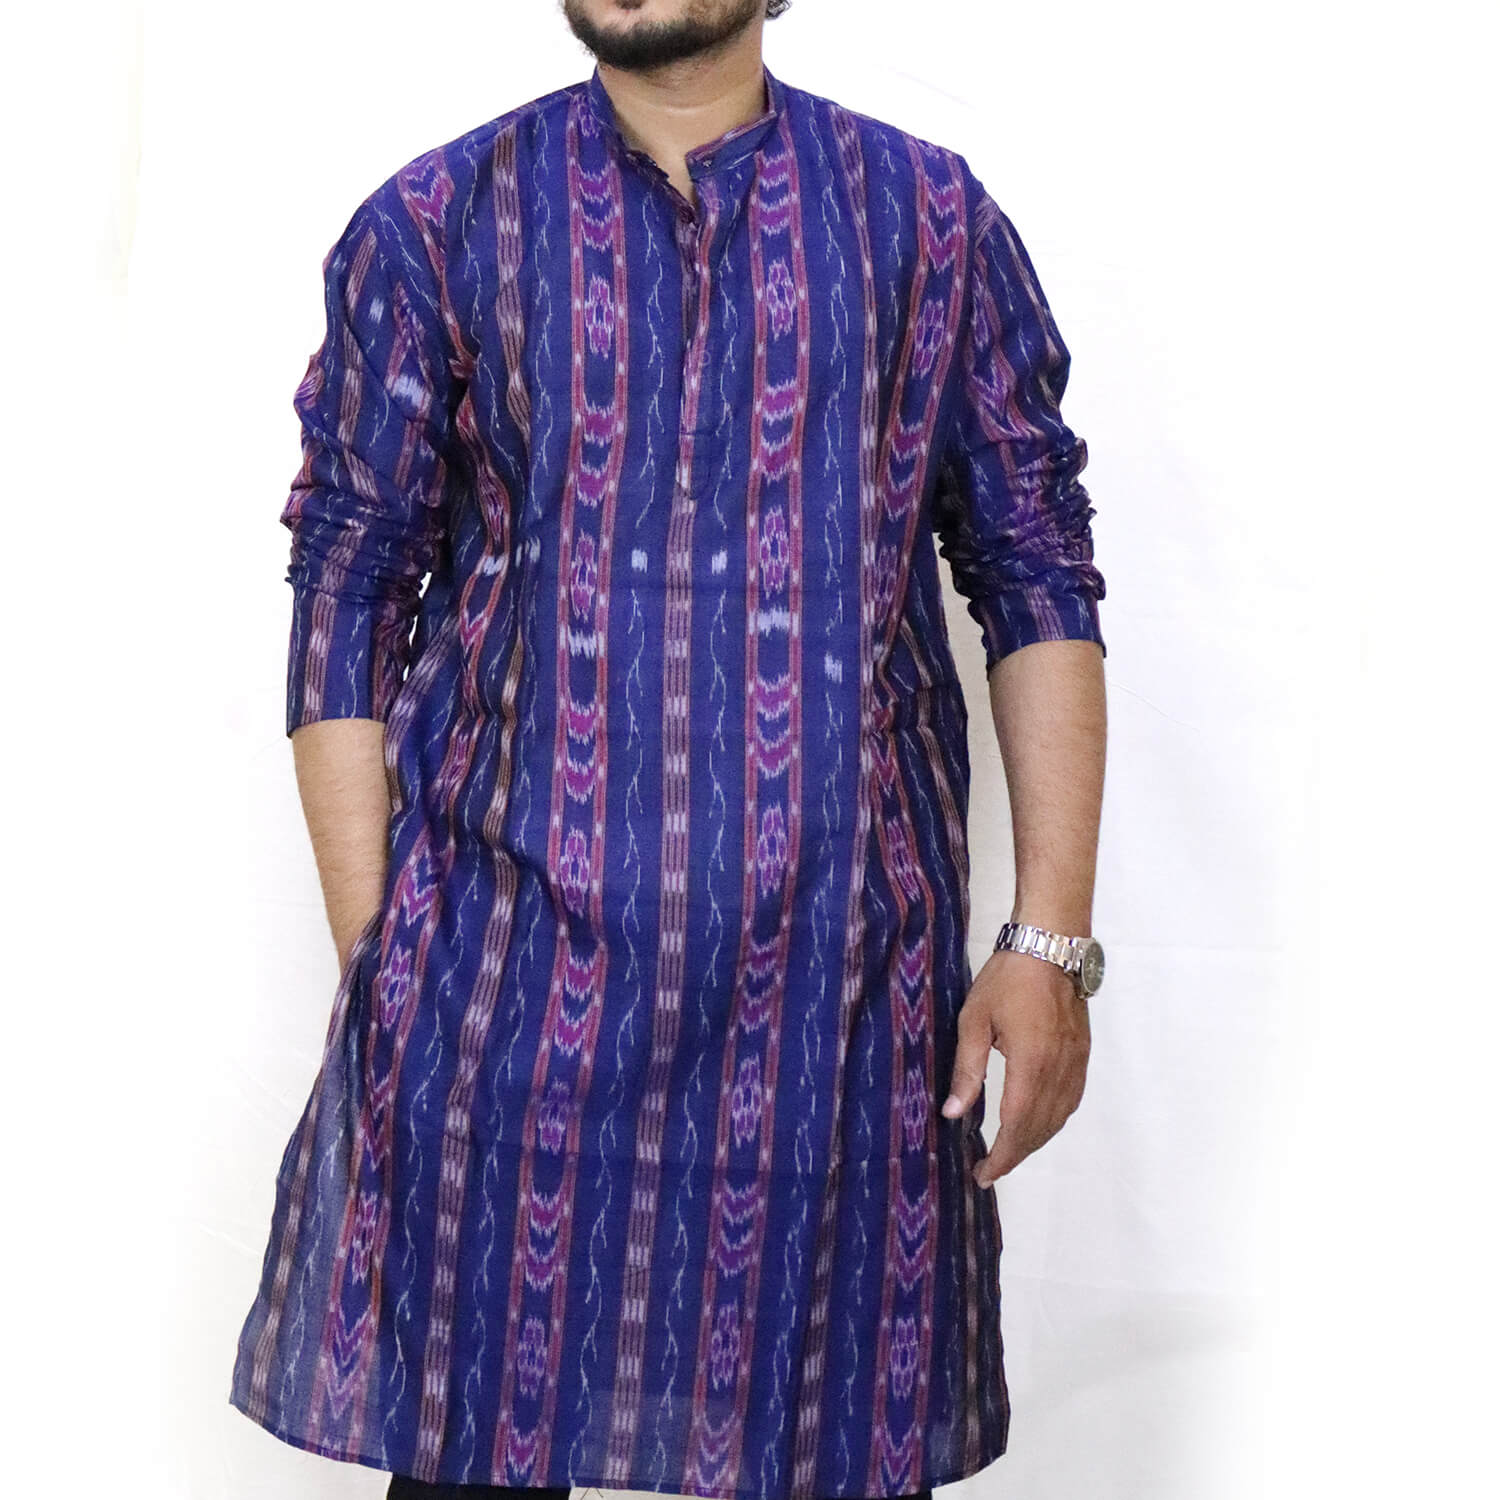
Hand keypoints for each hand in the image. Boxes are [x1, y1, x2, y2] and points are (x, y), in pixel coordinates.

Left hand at [940, 947, 1090, 1182]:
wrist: (1051, 947)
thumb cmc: (1007, 979)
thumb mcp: (974, 1020)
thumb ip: (967, 1069)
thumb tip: (954, 1113)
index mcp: (1031, 1065)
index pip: (1016, 1126)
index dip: (1002, 1156)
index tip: (984, 1175)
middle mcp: (1059, 1071)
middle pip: (1040, 1129)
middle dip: (1015, 1155)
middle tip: (990, 1171)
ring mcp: (1076, 1064)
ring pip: (1059, 1118)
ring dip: (1035, 1141)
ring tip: (1009, 1152)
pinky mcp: (1083, 1054)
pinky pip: (1071, 1101)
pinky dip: (1054, 1121)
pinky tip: (1038, 1123)